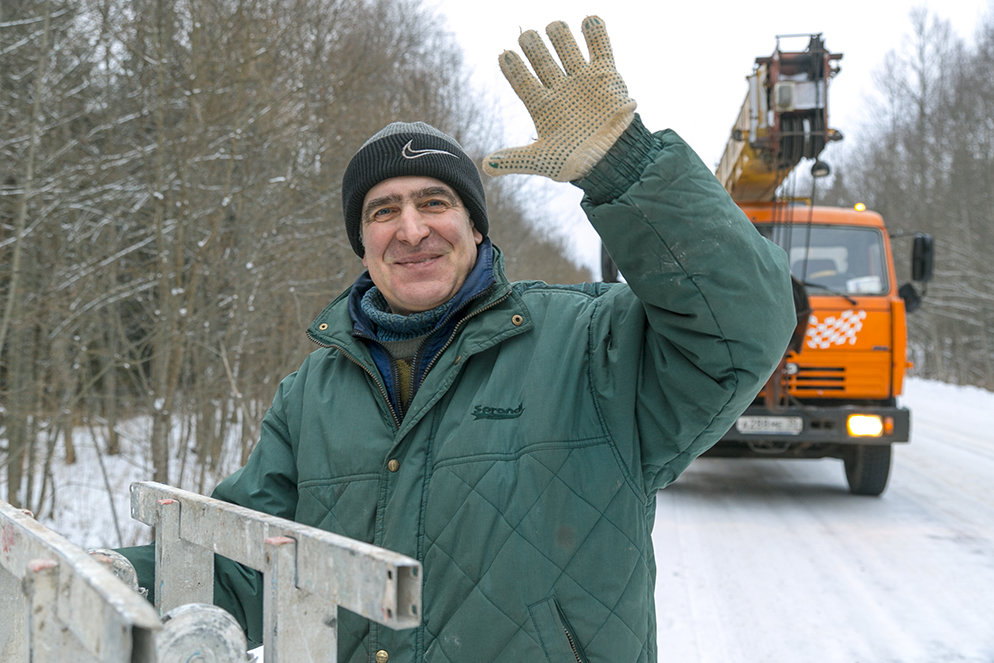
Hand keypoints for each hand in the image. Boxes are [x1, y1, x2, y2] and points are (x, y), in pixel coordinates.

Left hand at [484, 16, 635, 181]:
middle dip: (533, 47)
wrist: (612, 159)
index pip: (522, 81)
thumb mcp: (542, 160)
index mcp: (543, 106)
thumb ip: (515, 159)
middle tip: (526, 36)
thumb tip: (484, 166)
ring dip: (559, 36)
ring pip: (567, 50)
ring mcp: (582, 80)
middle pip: (542, 60)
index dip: (513, 69)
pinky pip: (600, 49)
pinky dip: (596, 34)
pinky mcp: (606, 76)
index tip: (503, 54)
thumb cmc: (576, 162)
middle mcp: (560, 89)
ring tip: (553, 26)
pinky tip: (589, 20)